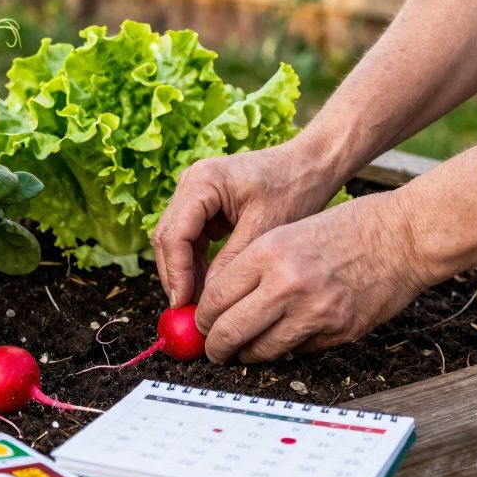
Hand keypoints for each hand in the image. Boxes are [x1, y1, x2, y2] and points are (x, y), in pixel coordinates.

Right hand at [152, 135, 345, 308]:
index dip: (176, 272)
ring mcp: (194, 193)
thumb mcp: (265, 229)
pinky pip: (190, 239)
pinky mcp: (203, 205)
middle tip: (186, 311)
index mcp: (202, 181)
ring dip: (184, 272)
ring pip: (175, 241)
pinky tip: (207, 287)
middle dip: (175, 276)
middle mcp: (190, 183)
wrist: (310, 164)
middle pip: (167, 237)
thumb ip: (232, 261)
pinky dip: (196, 263)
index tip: (184, 304)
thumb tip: (208, 298)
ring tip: (198, 304)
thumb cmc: (294, 188)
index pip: (174, 234)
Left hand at [195, 191, 434, 363]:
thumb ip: (250, 268)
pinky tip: (285, 336)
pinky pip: (296, 351)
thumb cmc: (343, 230)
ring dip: (246, 354)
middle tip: (213, 349)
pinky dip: (285, 348)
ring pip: (259, 351)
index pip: (214, 298)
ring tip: (242, 349)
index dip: (202, 317)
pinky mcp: (336, 334)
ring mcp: (313, 314)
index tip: (201, 323)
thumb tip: (216, 304)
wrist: (401, 238)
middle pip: (228, 332)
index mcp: (268, 254)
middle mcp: (286, 286)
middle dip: (215, 346)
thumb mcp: (286, 234)